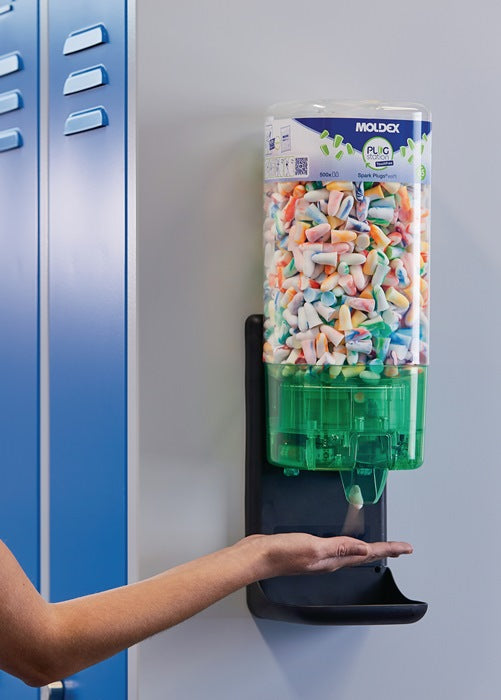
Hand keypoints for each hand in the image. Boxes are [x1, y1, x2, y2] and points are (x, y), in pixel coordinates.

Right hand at [238, 533, 412, 578]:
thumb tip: (363, 548)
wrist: (257, 557)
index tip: (406, 548)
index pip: (368, 554)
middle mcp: (330, 560)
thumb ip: (338, 547)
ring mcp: (320, 556)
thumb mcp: (312, 547)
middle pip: (364, 556)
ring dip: (369, 550)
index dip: (389, 549)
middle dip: (385, 551)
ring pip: (352, 554)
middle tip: (401, 549)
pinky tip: (347, 542)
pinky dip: (349, 545)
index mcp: (333, 559)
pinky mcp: (310, 550)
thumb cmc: (281, 553)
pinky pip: (337, 548)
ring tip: (382, 548)